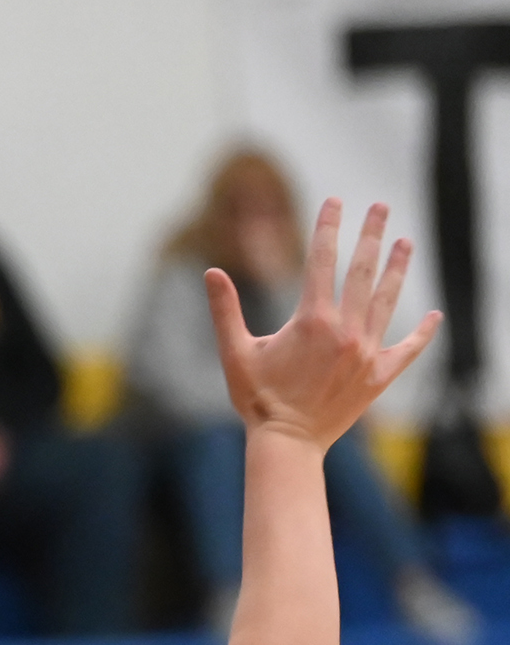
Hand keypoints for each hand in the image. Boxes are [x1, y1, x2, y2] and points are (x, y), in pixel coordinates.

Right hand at [209, 199, 440, 451]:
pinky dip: (423, 332)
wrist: (287, 443)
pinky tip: (434, 315)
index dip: (327, 228)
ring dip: (398, 269)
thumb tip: (210, 272)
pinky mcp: (380, 376)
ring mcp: (367, 353)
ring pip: (388, 300)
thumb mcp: (234, 353)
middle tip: (380, 207)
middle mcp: (346, 331)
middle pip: (363, 271)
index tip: (334, 201)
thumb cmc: (256, 399)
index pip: (322, 261)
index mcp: (312, 321)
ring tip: (406, 242)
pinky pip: (408, 349)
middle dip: (372, 235)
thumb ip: (225, 310)